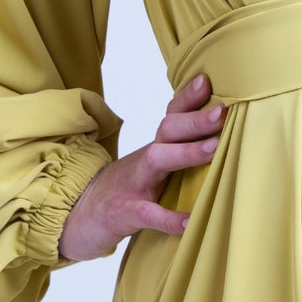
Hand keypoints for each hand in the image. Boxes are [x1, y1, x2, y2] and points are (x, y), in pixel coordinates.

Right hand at [58, 73, 223, 261]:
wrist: (79, 215)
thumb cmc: (126, 189)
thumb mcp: (151, 166)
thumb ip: (178, 151)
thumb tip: (221, 138)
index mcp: (154, 148)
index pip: (172, 115)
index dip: (188, 97)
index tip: (208, 80)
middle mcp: (145, 160)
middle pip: (168, 130)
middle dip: (195, 120)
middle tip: (222, 112)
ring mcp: (133, 185)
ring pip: (157, 160)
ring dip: (186, 153)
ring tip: (215, 148)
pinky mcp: (124, 213)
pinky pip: (148, 214)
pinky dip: (169, 218)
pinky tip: (191, 221)